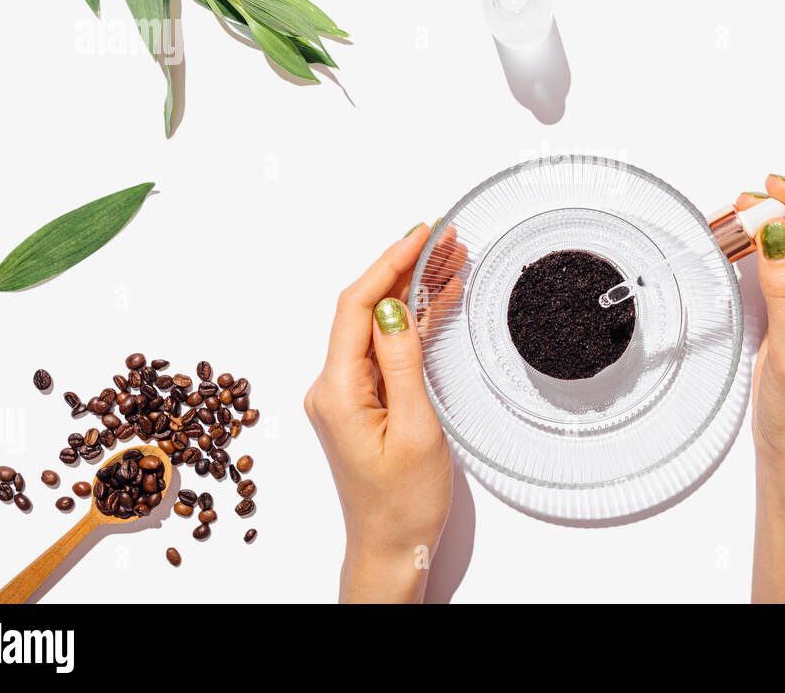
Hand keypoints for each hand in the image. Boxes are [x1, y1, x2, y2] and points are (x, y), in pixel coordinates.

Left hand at [304, 223, 456, 602]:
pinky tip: (439, 302)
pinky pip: (385, 350)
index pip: (356, 307)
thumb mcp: (415, 428)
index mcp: (338, 390)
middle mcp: (333, 387)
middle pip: (365, 309)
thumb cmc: (402, 505)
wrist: (391, 549)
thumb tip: (393, 306)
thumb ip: (401, 361)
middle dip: (404, 269)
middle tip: (445, 239)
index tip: (420, 235)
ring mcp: (346, 394)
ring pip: (378, 326)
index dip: (388, 264)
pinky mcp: (362, 403)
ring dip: (412, 292)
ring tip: (451, 260)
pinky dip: (412, 324)